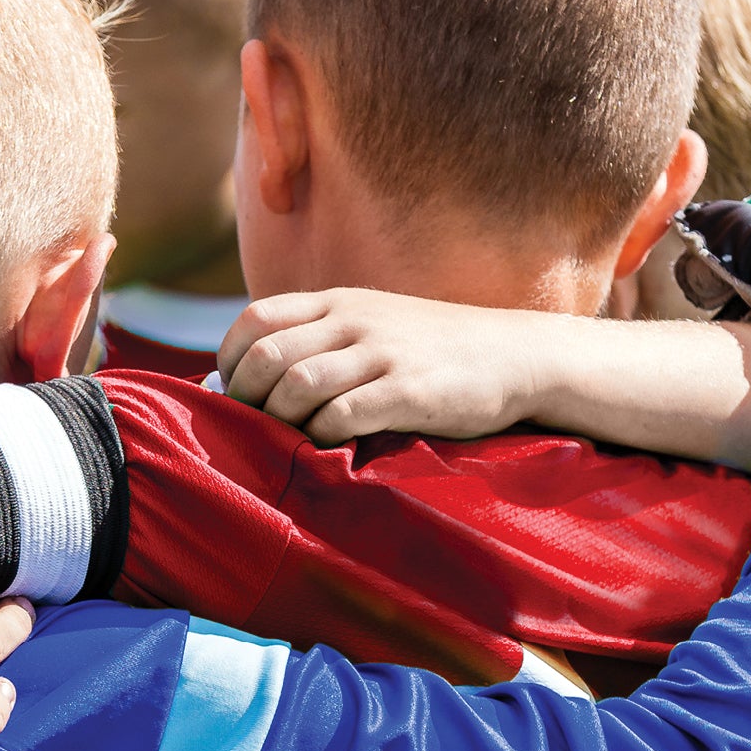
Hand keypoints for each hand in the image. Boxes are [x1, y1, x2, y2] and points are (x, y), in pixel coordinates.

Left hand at [220, 291, 538, 444]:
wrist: (518, 354)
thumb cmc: (436, 350)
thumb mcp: (374, 324)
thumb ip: (322, 340)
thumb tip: (255, 378)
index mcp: (339, 303)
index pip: (256, 320)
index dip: (231, 361)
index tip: (236, 394)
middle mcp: (355, 321)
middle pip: (267, 356)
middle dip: (247, 399)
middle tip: (252, 429)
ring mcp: (383, 354)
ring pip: (298, 385)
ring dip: (282, 421)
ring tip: (289, 441)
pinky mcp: (410, 391)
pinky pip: (343, 416)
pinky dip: (323, 437)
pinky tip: (331, 448)